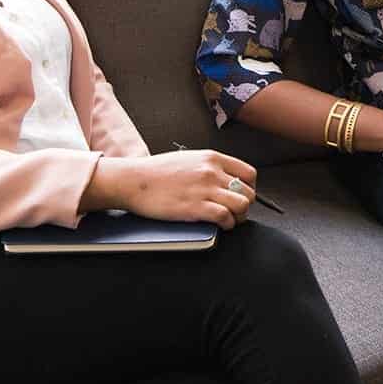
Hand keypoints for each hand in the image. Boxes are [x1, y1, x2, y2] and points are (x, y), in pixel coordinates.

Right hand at [82, 151, 257, 230]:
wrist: (134, 180)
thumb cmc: (157, 172)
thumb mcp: (189, 159)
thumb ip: (210, 167)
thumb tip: (225, 180)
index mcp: (212, 158)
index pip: (249, 173)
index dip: (248, 189)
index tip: (241, 196)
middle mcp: (212, 172)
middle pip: (248, 192)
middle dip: (245, 205)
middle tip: (235, 213)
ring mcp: (205, 189)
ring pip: (242, 205)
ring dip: (239, 216)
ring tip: (230, 220)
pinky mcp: (196, 207)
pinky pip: (225, 217)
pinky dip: (227, 224)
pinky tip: (220, 225)